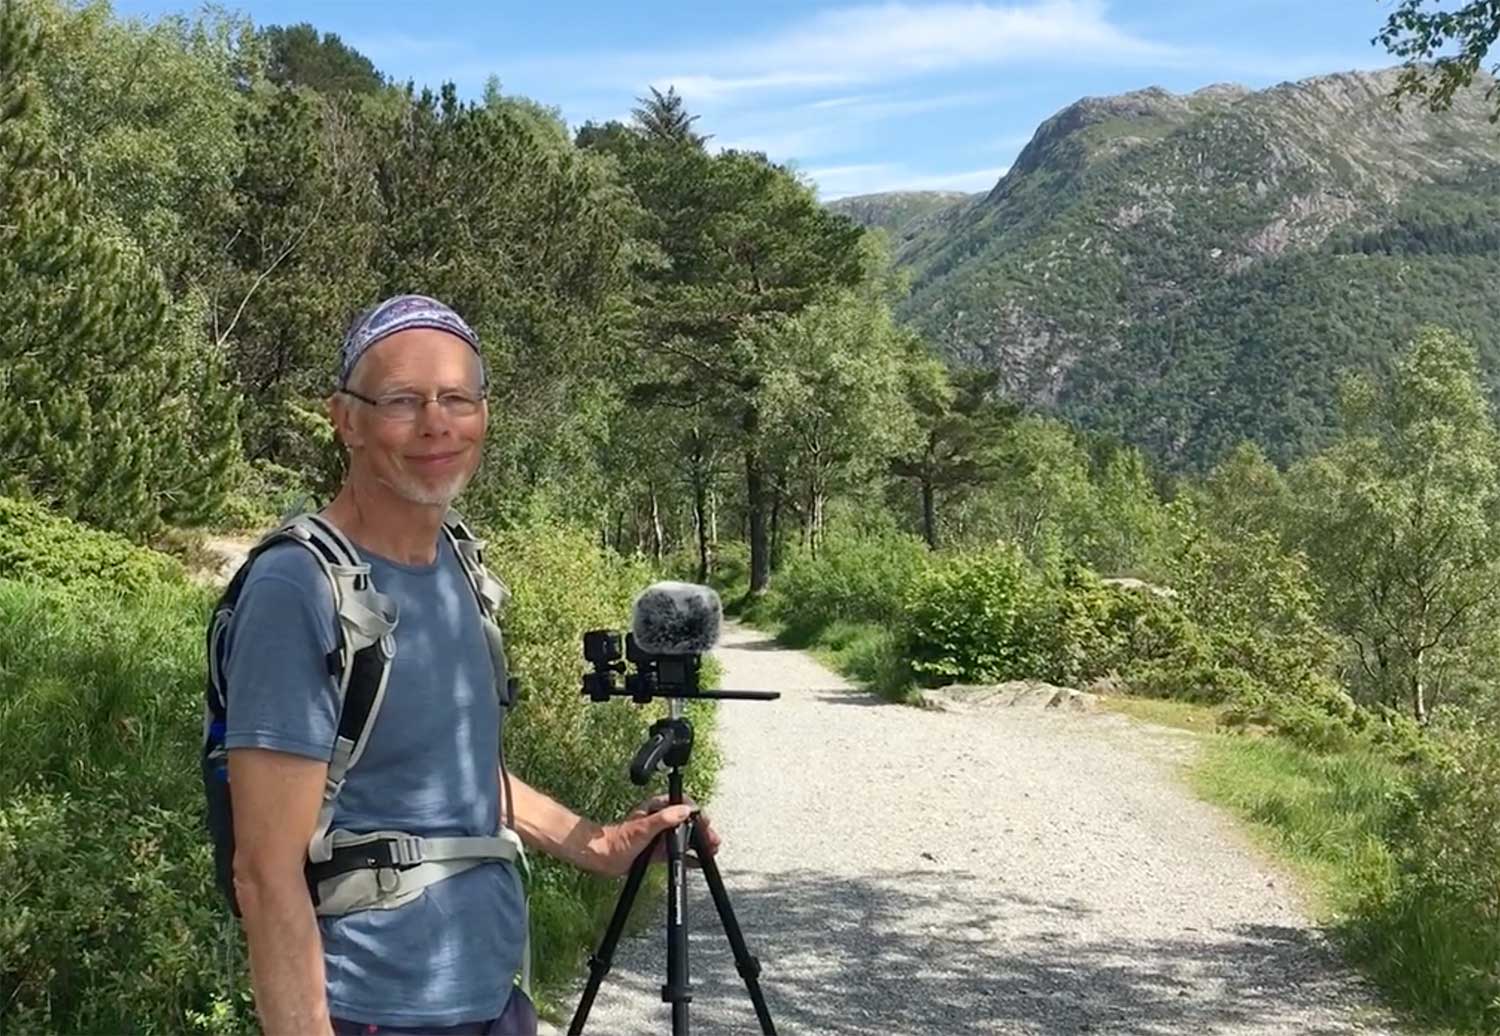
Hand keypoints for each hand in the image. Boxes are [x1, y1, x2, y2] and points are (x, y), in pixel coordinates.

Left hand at [591, 795, 721, 877]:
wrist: (603, 858)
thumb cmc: (617, 840)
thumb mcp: (644, 827)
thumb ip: (665, 818)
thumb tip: (684, 810)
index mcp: (656, 809)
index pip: (682, 805)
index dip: (696, 813)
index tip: (705, 822)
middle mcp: (659, 821)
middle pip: (687, 822)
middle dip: (702, 830)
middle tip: (713, 838)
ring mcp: (660, 836)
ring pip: (685, 837)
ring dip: (698, 842)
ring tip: (711, 848)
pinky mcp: (657, 850)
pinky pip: (677, 851)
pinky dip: (689, 856)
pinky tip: (698, 861)